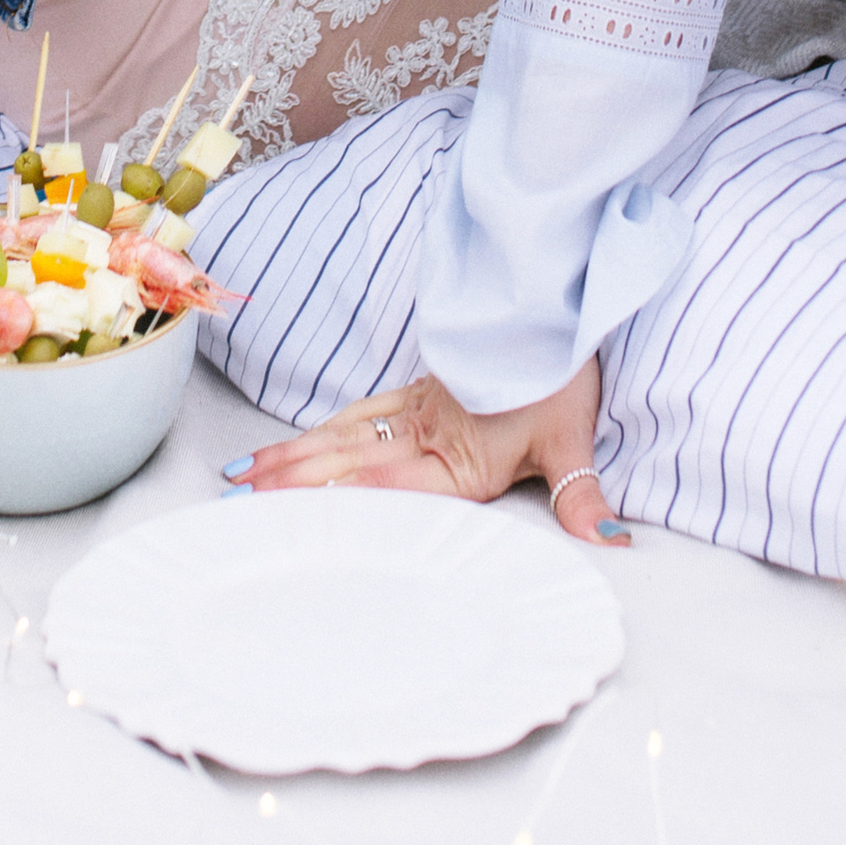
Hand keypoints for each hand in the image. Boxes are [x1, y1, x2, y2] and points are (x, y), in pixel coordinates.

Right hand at [232, 360, 624, 542]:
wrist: (554, 303)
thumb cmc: (561, 373)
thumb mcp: (574, 437)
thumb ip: (583, 495)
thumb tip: (608, 540)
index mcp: (459, 458)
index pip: (387, 486)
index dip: (336, 497)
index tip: (288, 510)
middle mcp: (426, 434)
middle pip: (347, 461)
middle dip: (292, 483)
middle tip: (237, 501)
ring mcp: (417, 409)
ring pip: (343, 436)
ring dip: (294, 457)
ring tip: (246, 477)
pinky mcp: (420, 391)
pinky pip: (360, 412)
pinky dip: (324, 430)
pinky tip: (305, 443)